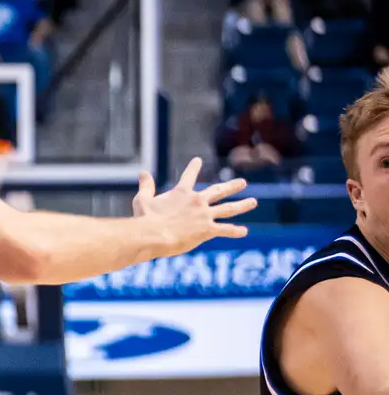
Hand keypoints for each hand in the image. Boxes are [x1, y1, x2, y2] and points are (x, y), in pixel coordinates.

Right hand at [133, 158, 256, 255]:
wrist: (154, 233)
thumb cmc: (146, 218)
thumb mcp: (142, 199)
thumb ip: (146, 185)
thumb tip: (143, 172)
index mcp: (181, 193)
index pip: (188, 176)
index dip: (193, 167)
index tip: (198, 160)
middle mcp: (197, 201)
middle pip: (219, 191)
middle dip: (232, 186)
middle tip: (243, 183)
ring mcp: (204, 215)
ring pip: (228, 208)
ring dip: (242, 205)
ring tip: (252, 202)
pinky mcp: (207, 230)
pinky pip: (225, 230)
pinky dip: (235, 231)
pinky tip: (244, 231)